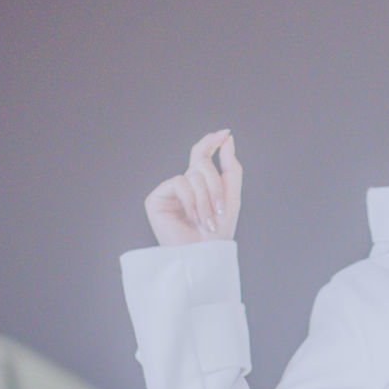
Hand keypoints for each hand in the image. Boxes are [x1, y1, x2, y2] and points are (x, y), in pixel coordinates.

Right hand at [144, 130, 242, 245]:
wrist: (205, 256)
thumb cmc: (218, 234)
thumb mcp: (231, 197)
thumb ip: (230, 167)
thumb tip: (227, 138)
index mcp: (199, 183)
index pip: (201, 154)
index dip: (211, 141)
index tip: (225, 133)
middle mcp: (183, 184)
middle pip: (201, 162)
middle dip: (216, 185)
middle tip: (221, 210)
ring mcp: (169, 191)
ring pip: (193, 175)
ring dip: (206, 199)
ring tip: (208, 221)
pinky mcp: (156, 199)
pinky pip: (180, 183)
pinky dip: (192, 201)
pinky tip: (193, 218)